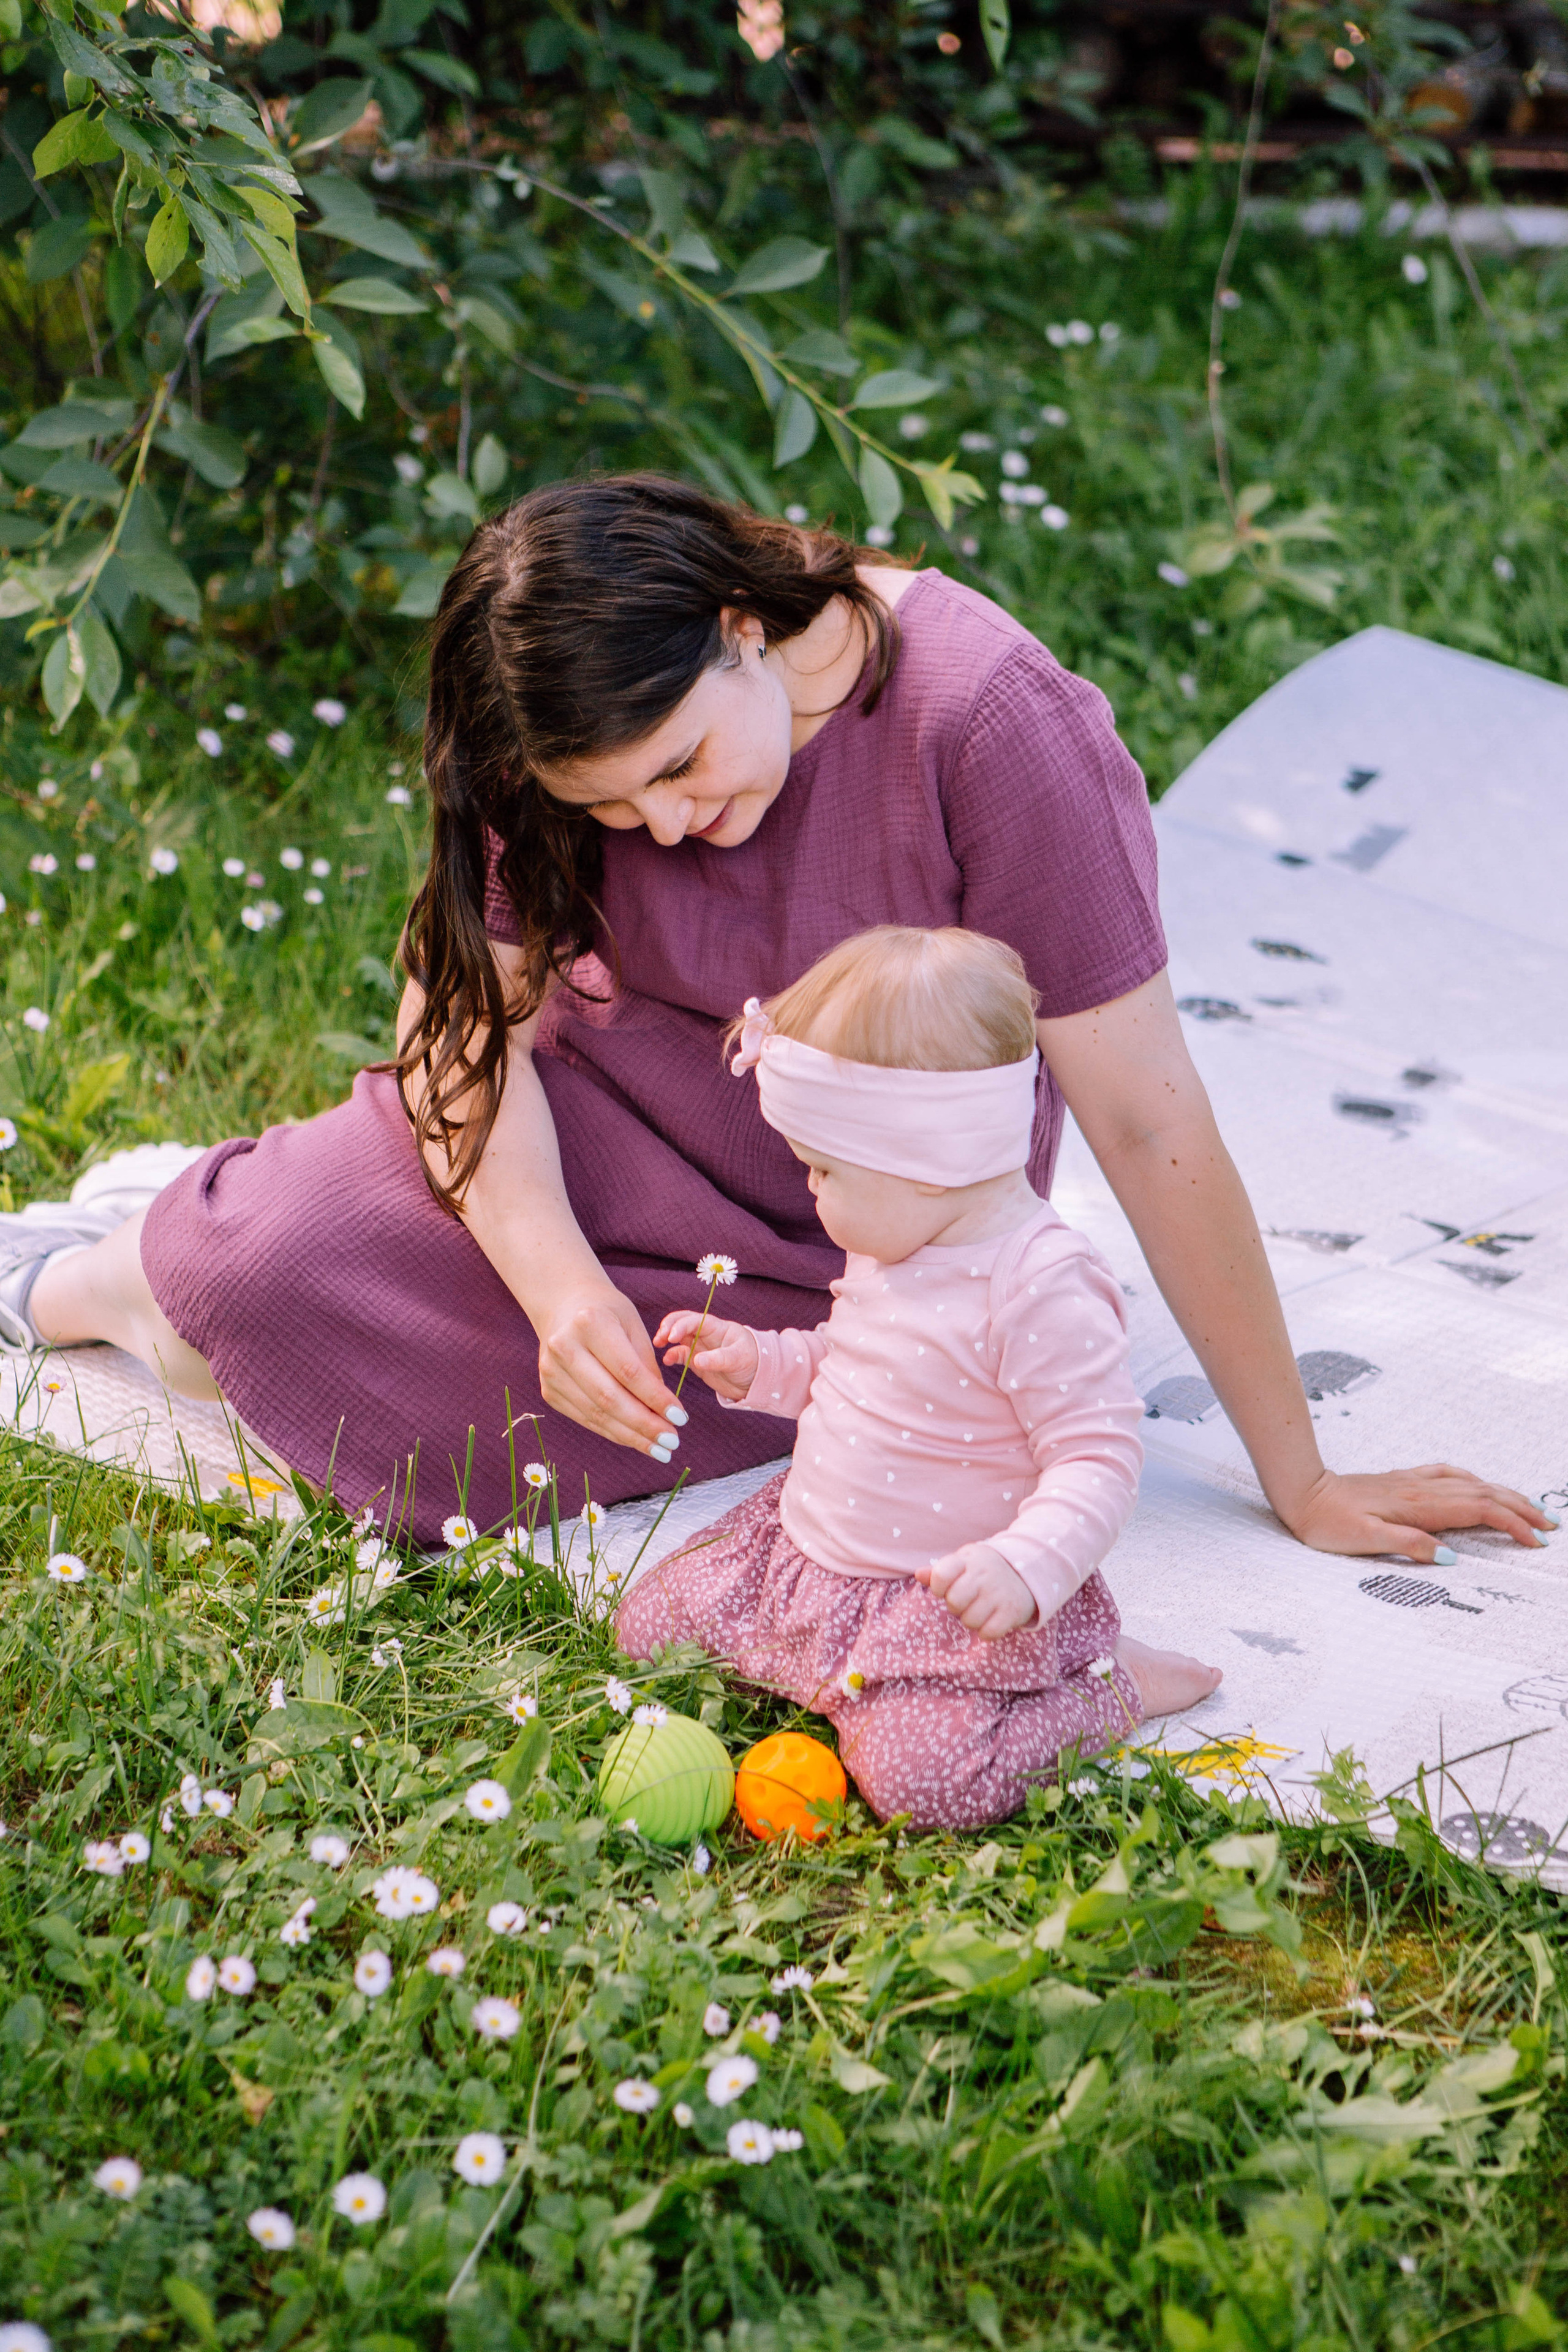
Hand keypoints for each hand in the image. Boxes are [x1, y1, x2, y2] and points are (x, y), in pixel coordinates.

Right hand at [536, 1281, 686, 1459]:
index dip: (655, 1398)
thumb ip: (647, 1365)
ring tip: (659, 1449)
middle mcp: (564, 1347)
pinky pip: (585, 1418)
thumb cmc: (607, 1312)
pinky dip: (613, 1431)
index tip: (681, 1418)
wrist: (563, 1305)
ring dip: (631, 1436)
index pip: (628, 1371)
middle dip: (644, 1425)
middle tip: (672, 1442)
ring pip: (596, 1414)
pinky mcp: (549, 1390)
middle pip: (609, 1398)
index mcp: (590, 1323)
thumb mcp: (633, 1325)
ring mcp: (551, 1372)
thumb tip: (663, 1409)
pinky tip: (635, 1439)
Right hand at [654, 1309, 759, 1403]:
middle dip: (668, 1327)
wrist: (758, 1380)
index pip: (695, 1320)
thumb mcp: (739, 1359)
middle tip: (659, 1339)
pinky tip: (667, 1361)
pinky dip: (672, 1356)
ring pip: (678, 1338)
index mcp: (717, 1327)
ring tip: (659, 1345)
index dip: (681, 1325)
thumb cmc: (754, 1362)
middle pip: (682, 1323)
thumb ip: (718, 1359)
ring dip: (667, 1339)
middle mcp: (706, 1334)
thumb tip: (697, 1360)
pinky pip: (680, 1355)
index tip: (671, 1336)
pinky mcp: (696, 1361)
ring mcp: (700, 1347)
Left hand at [915, 1542, 1038, 1640]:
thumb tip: (919, 1575)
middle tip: (967, 1601)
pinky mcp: (1013, 1611)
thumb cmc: (985, 1570)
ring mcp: (999, 1593)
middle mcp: (983, 1575)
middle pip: (954, 1602)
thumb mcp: (963, 1563)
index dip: (938, 1588)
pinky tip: (992, 1620)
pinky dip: (987, 1632)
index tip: (946, 1589)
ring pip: (970, 1621)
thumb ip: (940, 1571)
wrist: (1027, 1571)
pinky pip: (988, 1633)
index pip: (940, 1575)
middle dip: (956, 1607)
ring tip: (981, 1609)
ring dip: (972, 1620)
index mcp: (967, 1560)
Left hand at [1282, 1463, 1559, 1562]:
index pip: (1479, 1510)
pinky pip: (1448, 1474)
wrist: (1302, 1493)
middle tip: (1550, 1525)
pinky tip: (1479, 1483)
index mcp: (1418, 1506)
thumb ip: (1408, 1546)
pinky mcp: (1402, 1479)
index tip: (1534, 1541)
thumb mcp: (1364, 1541)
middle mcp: (1420, 1489)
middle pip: (1484, 1493)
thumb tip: (1449, 1555)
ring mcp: (1412, 1481)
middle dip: (1521, 1508)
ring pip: (1471, 1482)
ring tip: (1529, 1506)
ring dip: (1504, 1493)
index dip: (1511, 1524)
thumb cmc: (1327, 1522)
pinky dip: (1473, 1479)